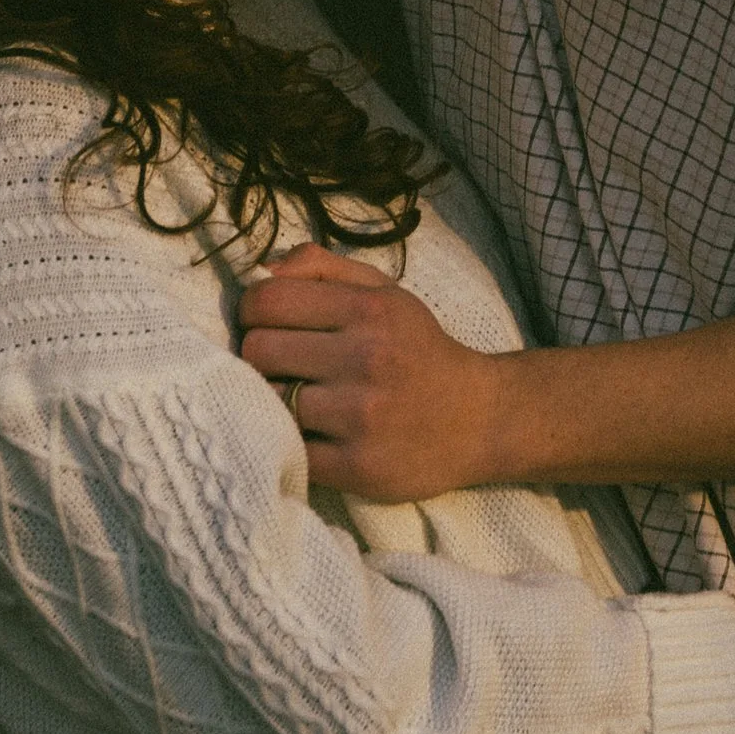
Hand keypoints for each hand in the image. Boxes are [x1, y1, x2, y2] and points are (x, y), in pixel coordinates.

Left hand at [239, 245, 506, 503]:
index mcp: (369, 310)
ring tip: (300, 399)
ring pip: (269, 400)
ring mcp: (361, 415)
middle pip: (258, 351)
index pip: (267, 300)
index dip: (253, 310)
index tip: (267, 324)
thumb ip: (324, 268)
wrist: (480, 419)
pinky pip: (290, 448)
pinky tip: (314, 433)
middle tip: (282, 365)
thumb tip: (264, 268)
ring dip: (276, 400)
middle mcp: (366, 358)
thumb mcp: (385, 293)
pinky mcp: (357, 465)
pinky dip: (293, 441)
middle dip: (261, 357)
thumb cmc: (419, 350)